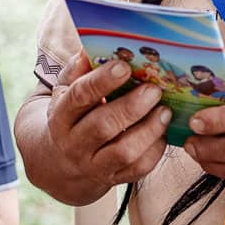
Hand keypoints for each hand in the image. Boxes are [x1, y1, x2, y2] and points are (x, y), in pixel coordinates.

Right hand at [45, 52, 172, 190]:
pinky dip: (154, 151)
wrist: (58, 163)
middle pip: (102, 126)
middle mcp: (74, 143)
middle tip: (154, 89)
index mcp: (60, 116)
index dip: (102, 81)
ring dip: (148, 131)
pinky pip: (137, 170)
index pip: (79, 97)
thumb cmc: (71, 116)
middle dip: (131, 107)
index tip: (124, 65)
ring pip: (123, 152)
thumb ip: (79, 69)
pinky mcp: (112, 179)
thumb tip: (92, 46)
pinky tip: (163, 133)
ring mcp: (93, 165)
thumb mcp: (66, 92)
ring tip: (165, 111)